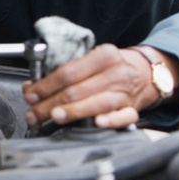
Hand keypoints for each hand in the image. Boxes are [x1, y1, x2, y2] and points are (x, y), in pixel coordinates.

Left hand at [21, 44, 178, 128]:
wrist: (147, 73)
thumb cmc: (114, 67)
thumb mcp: (93, 61)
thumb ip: (67, 72)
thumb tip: (33, 87)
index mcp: (103, 56)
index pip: (68, 72)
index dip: (46, 85)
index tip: (31, 94)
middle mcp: (114, 73)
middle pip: (77, 90)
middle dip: (50, 103)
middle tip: (34, 113)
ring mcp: (125, 92)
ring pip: (96, 103)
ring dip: (72, 111)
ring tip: (54, 116)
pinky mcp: (133, 109)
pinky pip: (123, 116)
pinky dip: (110, 120)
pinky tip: (97, 123)